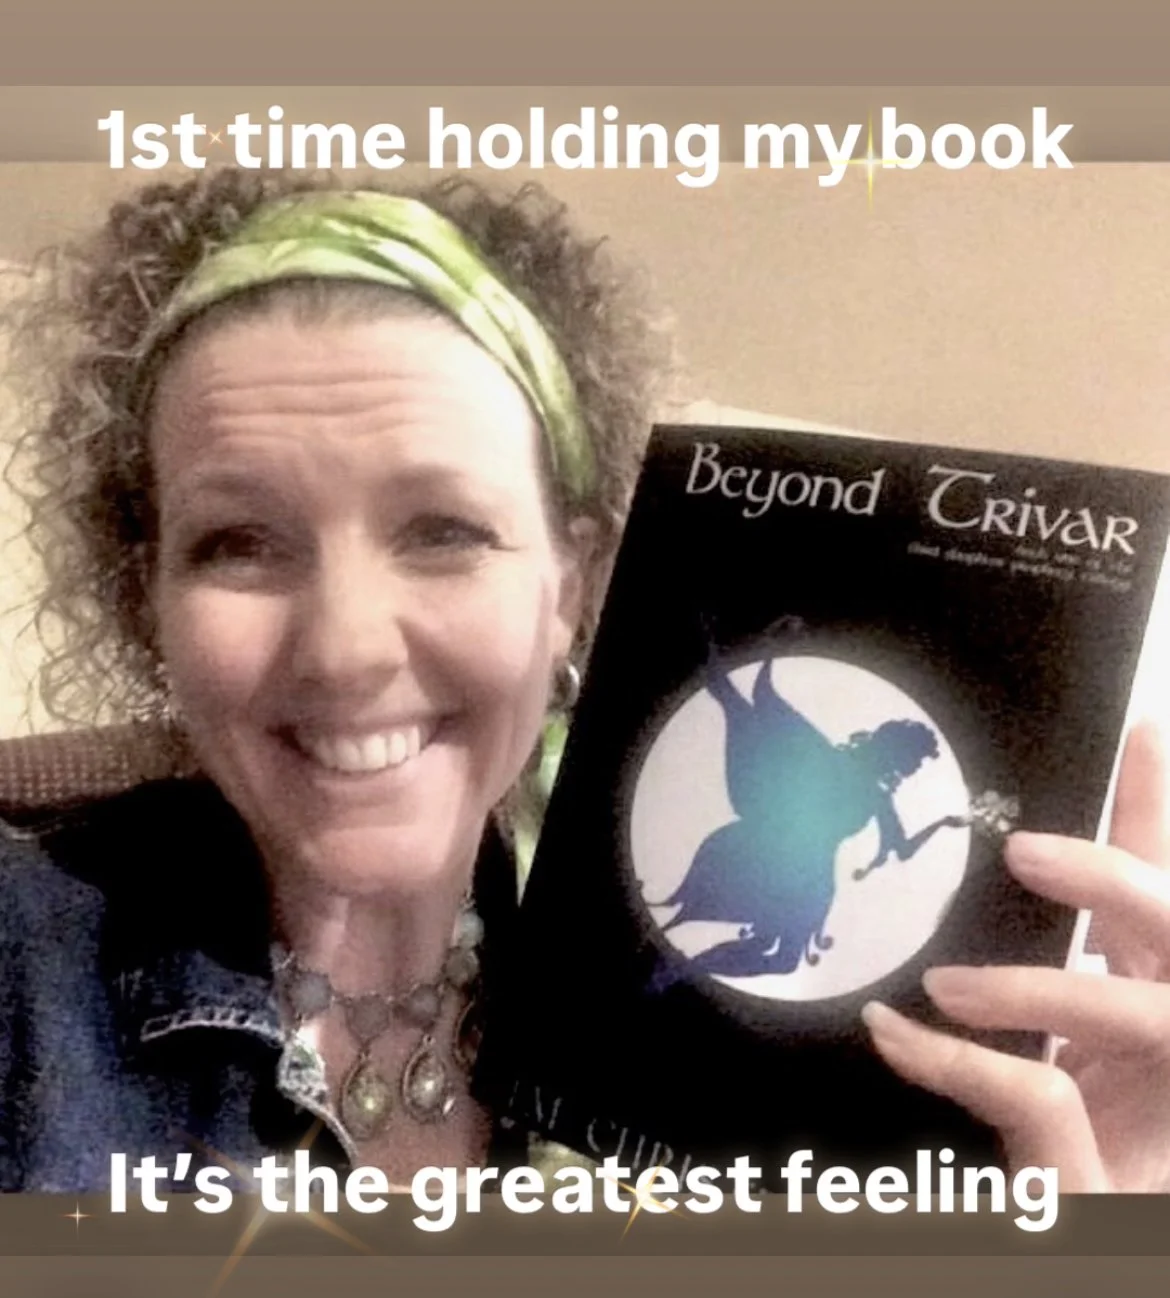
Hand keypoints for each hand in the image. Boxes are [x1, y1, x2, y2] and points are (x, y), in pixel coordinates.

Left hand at [862, 723, 1169, 1191]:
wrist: (1075, 1249)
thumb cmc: (1067, 1160)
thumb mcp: (1058, 1061)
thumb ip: (1045, 985)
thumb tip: (977, 907)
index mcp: (1161, 1012)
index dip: (1153, 814)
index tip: (1141, 732)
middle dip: (1122, 880)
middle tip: (1023, 849)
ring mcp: (1162, 1122)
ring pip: (1147, 1018)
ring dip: (1043, 985)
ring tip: (942, 985)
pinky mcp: (1111, 1185)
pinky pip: (1045, 1094)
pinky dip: (962, 1060)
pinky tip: (895, 1037)